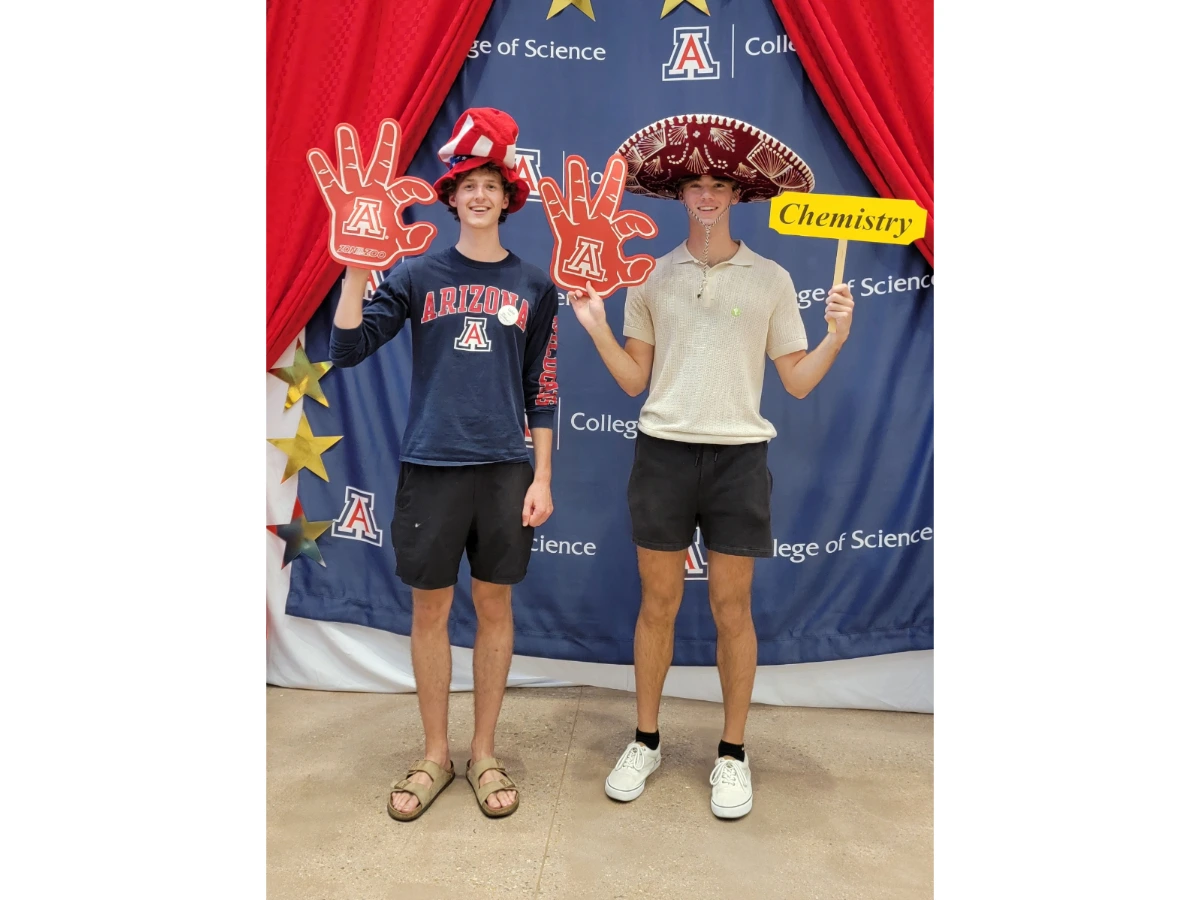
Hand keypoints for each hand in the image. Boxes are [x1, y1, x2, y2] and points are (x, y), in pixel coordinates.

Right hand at [308, 119, 437, 268]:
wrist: (362, 259)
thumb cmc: (383, 247)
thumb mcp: (403, 244)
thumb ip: (416, 238)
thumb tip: (430, 229)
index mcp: (392, 198)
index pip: (407, 188)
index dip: (419, 190)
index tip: (429, 198)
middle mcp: (375, 191)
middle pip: (381, 163)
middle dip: (386, 144)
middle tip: (389, 124)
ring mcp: (356, 194)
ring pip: (352, 167)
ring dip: (348, 148)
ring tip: (344, 128)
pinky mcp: (339, 201)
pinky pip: (329, 184)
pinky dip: (322, 170)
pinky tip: (314, 153)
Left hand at [522, 479, 552, 527]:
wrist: (542, 483)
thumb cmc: (534, 490)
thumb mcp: (527, 502)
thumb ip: (525, 514)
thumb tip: (524, 524)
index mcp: (541, 511)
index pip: (532, 523)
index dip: (528, 518)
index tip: (528, 509)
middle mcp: (547, 513)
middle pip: (537, 524)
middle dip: (532, 518)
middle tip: (531, 508)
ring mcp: (550, 511)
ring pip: (540, 521)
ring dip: (536, 517)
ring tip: (534, 507)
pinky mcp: (551, 510)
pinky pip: (544, 517)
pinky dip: (540, 515)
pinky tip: (538, 507)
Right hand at [539, 154, 657, 299]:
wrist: (580, 283)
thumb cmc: (601, 274)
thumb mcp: (620, 274)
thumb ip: (634, 270)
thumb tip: (649, 262)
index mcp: (614, 231)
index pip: (630, 222)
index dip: (641, 225)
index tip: (650, 233)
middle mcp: (598, 222)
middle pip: (607, 197)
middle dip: (612, 179)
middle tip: (616, 160)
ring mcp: (581, 223)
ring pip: (579, 198)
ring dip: (576, 180)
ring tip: (574, 161)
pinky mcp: (564, 229)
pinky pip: (556, 212)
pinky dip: (551, 198)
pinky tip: (546, 182)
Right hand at [566, 281, 606, 333]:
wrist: (594, 323)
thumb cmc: (598, 310)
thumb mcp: (596, 299)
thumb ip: (591, 291)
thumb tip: (588, 282)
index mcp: (592, 295)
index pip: (588, 287)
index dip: (585, 283)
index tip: (583, 276)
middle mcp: (586, 297)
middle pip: (581, 289)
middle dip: (580, 286)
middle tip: (580, 287)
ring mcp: (580, 301)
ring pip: (576, 293)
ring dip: (576, 291)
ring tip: (578, 293)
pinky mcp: (575, 306)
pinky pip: (571, 299)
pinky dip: (570, 295)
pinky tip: (571, 293)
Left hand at [825, 283, 854, 341]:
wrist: (840, 330)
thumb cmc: (837, 315)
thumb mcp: (837, 304)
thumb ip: (836, 296)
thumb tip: (832, 289)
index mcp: (849, 297)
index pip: (844, 287)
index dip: (835, 288)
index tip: (829, 293)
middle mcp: (850, 302)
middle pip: (834, 296)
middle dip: (828, 301)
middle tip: (828, 306)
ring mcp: (848, 309)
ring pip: (830, 305)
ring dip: (827, 310)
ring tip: (831, 314)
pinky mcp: (845, 316)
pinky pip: (830, 313)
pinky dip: (827, 317)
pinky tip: (832, 319)